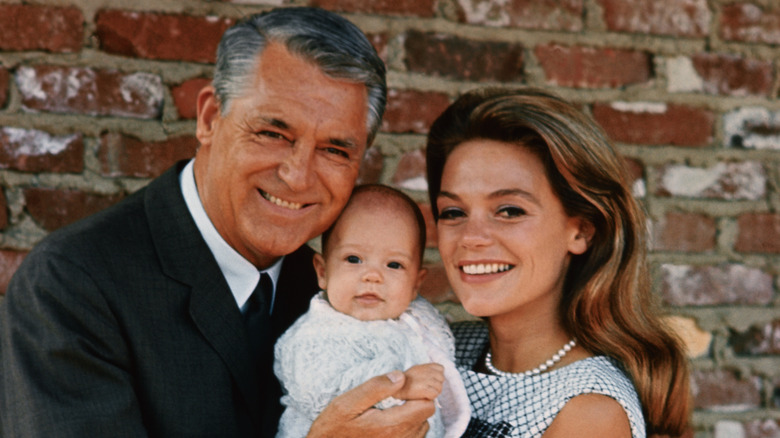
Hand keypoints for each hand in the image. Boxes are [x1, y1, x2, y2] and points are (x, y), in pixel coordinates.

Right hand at [307, 371, 434, 437]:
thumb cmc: (333, 429)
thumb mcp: (347, 404)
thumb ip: (375, 388)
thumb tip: (401, 376)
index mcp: (391, 426)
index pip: (426, 404)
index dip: (418, 390)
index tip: (402, 385)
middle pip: (426, 413)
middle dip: (415, 400)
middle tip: (395, 394)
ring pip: (421, 424)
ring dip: (411, 413)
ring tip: (390, 408)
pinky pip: (413, 435)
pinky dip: (407, 425)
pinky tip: (389, 420)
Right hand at [396, 363, 443, 400]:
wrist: (396, 389)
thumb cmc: (406, 382)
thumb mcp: (416, 370)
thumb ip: (427, 370)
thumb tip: (437, 373)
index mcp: (425, 366)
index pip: (441, 368)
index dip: (438, 375)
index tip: (432, 380)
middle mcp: (427, 371)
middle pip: (441, 378)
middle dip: (437, 384)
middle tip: (429, 388)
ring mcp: (426, 380)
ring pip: (439, 387)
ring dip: (434, 392)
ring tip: (426, 392)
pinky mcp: (424, 389)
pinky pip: (435, 394)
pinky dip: (431, 397)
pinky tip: (424, 396)